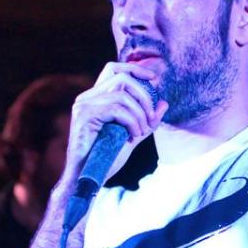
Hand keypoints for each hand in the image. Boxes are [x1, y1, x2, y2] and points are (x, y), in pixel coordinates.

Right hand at [61, 62, 167, 187]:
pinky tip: (134, 136)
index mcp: (95, 98)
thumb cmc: (106, 159)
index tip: (153, 78)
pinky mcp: (84, 116)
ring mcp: (84, 105)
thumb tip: (164, 103)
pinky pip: (116, 109)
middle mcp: (87, 98)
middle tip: (151, 117)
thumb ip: (146, 120)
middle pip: (122, 78)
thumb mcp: (132, 136)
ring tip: (142, 131)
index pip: (113, 69)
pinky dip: (131, 122)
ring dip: (139, 114)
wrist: (87, 177)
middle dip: (144, 96)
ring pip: (122, 95)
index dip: (134, 69)